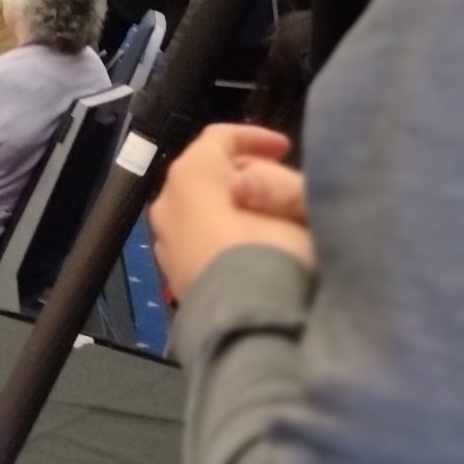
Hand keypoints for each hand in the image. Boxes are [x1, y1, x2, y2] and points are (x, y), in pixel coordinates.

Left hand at [150, 126, 311, 300]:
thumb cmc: (277, 255)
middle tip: (281, 184)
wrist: (250, 327)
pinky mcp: (175, 276)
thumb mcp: (298, 204)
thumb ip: (278, 180)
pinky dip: (222, 237)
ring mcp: (166, 242)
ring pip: (200, 209)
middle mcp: (168, 203)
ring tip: (270, 220)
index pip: (219, 137)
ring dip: (233, 208)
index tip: (286, 148)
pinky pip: (200, 241)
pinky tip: (252, 251)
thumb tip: (253, 178)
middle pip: (206, 173)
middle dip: (245, 173)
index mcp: (192, 174)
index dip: (256, 137)